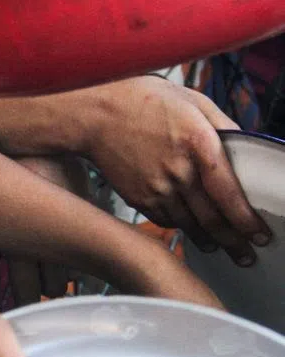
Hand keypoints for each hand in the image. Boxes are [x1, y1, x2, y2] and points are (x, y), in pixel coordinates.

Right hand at [82, 76, 269, 264]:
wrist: (95, 113)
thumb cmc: (144, 101)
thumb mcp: (193, 101)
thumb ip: (223, 126)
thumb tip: (245, 150)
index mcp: (197, 143)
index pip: (228, 193)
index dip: (247, 220)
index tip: (260, 235)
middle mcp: (177, 170)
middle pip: (212, 219)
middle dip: (234, 242)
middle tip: (246, 256)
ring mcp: (155, 187)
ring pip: (189, 225)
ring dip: (208, 240)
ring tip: (220, 247)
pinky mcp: (137, 197)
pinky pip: (166, 220)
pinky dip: (180, 226)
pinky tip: (189, 227)